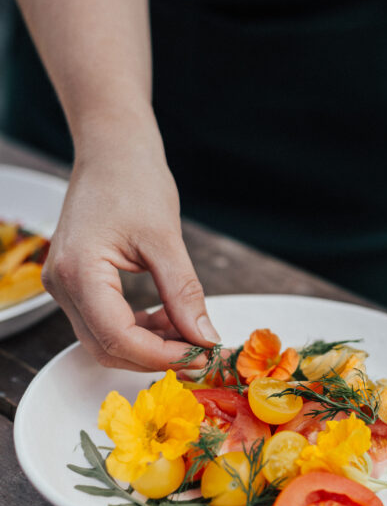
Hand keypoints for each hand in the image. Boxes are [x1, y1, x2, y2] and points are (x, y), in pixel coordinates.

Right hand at [42, 115, 218, 370]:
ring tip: (190, 334)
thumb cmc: (133, 180)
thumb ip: (184, 293)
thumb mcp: (166, 239)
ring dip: (150, 345)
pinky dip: (140, 330)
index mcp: (78, 271)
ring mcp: (65, 285)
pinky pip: (106, 322)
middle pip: (107, 348)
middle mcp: (62, 284)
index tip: (201, 355)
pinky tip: (170, 320)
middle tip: (201, 353)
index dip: (161, 355)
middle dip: (156, 357)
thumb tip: (205, 337)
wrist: (111, 149)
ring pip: (105, 340)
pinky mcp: (77, 283)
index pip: (117, 338)